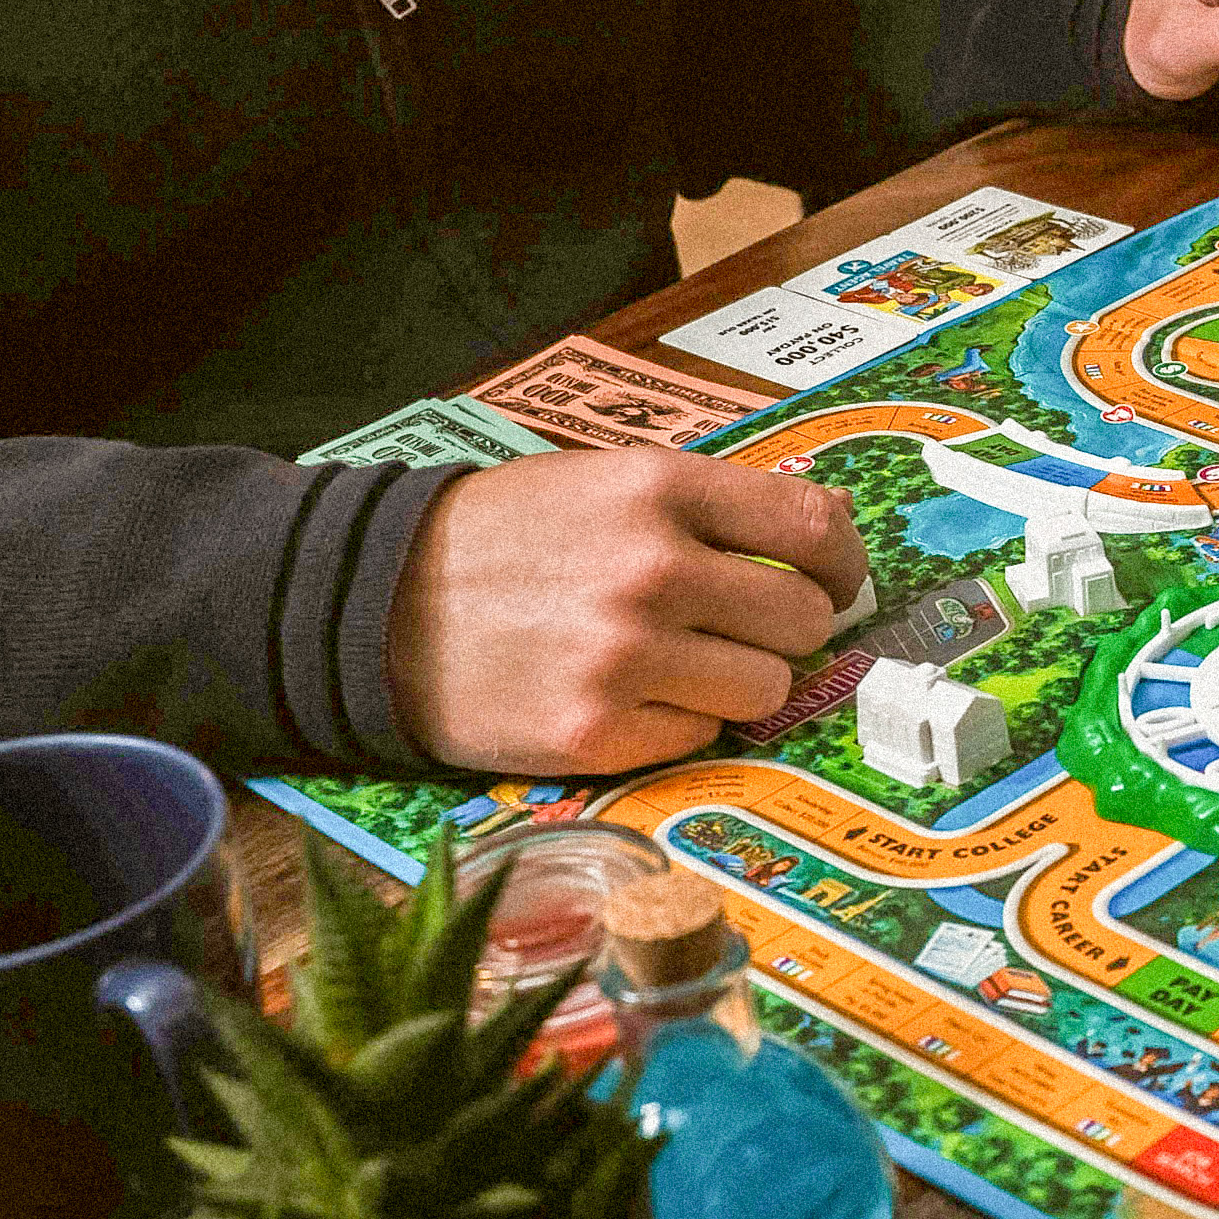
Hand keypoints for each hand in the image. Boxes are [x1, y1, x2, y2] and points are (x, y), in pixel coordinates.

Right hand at [386, 449, 866, 775]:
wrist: (374, 604)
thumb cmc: (507, 540)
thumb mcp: (608, 483)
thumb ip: (717, 502)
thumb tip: (833, 521)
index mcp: (659, 491)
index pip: (812, 525)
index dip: (844, 560)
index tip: (837, 578)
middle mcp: (653, 570)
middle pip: (803, 618)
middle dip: (785, 628)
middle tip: (738, 627)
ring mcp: (625, 656)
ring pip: (767, 687)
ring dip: (738, 681)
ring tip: (678, 662)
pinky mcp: (596, 732)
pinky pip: (701, 735)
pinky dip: (677, 722)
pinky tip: (625, 695)